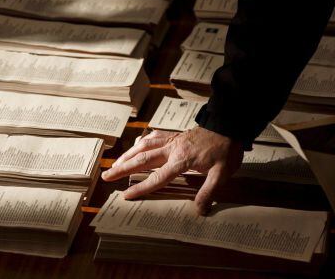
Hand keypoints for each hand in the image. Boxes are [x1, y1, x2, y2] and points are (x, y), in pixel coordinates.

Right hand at [101, 127, 243, 214]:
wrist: (228, 124)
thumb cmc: (226, 149)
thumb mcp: (222, 174)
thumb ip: (209, 191)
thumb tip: (199, 210)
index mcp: (181, 160)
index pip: (157, 178)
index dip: (141, 188)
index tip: (126, 195)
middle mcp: (172, 149)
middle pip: (142, 160)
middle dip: (123, 169)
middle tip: (106, 176)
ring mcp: (171, 140)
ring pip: (144, 147)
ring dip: (127, 156)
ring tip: (114, 164)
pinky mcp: (174, 134)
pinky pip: (153, 137)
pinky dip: (142, 142)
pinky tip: (136, 146)